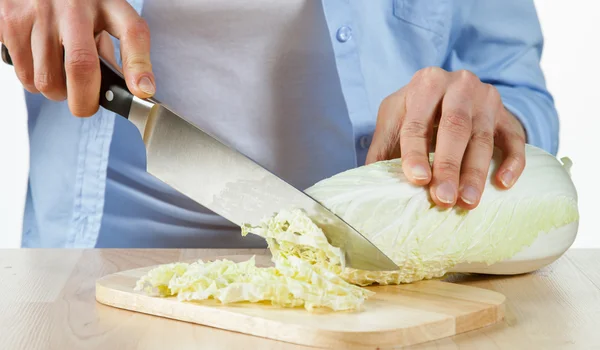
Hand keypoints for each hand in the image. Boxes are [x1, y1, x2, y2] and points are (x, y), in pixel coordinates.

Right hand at [0, 0, 154, 116]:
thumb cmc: (75, 3)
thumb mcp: (103, 15)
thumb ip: (116, 50)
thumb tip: (130, 90)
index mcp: (107, 2)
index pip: (132, 32)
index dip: (138, 65)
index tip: (142, 91)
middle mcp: (74, 5)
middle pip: (81, 67)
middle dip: (85, 101)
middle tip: (85, 105)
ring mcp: (39, 11)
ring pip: (47, 79)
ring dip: (56, 92)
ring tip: (59, 75)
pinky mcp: (10, 19)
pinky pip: (23, 72)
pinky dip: (32, 80)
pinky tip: (38, 62)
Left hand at [366, 67, 525, 209]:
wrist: (453, 92)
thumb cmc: (417, 112)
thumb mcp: (394, 119)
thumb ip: (383, 148)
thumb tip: (368, 186)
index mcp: (426, 83)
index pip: (418, 122)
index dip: (416, 152)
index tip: (417, 179)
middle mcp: (459, 85)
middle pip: (454, 128)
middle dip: (448, 166)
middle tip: (443, 198)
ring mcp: (487, 99)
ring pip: (483, 137)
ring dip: (476, 172)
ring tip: (468, 201)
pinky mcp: (507, 115)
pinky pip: (515, 138)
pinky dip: (513, 162)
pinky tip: (504, 184)